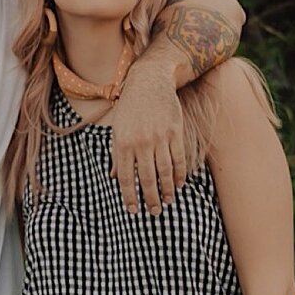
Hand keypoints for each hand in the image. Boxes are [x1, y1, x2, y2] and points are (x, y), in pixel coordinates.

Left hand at [109, 68, 191, 216]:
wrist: (148, 82)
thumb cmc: (130, 108)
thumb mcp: (118, 130)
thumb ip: (117, 154)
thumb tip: (115, 178)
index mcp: (123, 144)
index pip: (126, 178)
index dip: (129, 197)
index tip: (133, 211)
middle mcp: (141, 142)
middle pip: (147, 178)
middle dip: (150, 198)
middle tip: (154, 212)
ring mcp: (159, 137)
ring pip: (164, 171)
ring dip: (167, 190)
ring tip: (168, 202)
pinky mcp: (174, 131)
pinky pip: (178, 158)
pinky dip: (179, 173)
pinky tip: (179, 184)